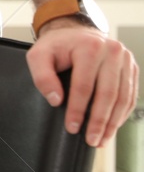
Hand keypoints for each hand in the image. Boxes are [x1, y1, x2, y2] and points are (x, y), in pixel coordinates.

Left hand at [27, 19, 138, 146]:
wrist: (76, 31)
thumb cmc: (57, 45)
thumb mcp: (39, 55)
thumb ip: (42, 76)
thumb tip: (56, 100)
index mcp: (89, 48)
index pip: (84, 86)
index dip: (78, 110)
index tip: (72, 127)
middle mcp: (112, 52)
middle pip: (108, 94)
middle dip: (99, 121)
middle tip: (91, 140)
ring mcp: (125, 60)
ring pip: (123, 98)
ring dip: (113, 122)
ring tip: (102, 139)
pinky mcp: (132, 68)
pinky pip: (130, 95)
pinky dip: (122, 113)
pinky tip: (113, 126)